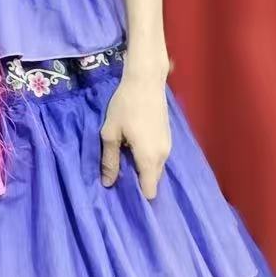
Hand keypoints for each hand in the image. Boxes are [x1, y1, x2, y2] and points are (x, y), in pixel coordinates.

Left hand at [100, 64, 171, 199]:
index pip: (150, 190)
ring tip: (124, 163)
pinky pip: (158, 158)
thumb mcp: (110, 133)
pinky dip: (147, 159)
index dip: (138, 196)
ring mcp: (168, 146)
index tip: (123, 195)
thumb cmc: (125, 106)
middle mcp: (163, 156)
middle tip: (119, 178)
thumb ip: (110, 160)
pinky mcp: (168, 137)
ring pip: (156, 169)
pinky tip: (133, 150)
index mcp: (149, 158)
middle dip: (139, 184)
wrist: (147, 80)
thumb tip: (107, 183)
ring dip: (143, 170)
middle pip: (153, 181)